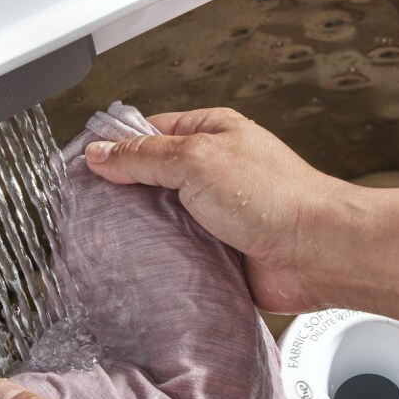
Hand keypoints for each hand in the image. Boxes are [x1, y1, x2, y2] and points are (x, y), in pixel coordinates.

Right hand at [83, 107, 353, 314]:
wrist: (315, 252)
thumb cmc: (275, 196)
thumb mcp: (196, 159)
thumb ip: (144, 156)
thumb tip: (101, 153)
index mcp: (211, 133)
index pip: (149, 132)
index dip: (115, 148)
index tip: (83, 166)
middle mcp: (214, 171)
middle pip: (151, 179)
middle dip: (123, 194)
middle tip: (89, 209)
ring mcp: (216, 213)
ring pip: (161, 220)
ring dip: (142, 231)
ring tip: (108, 241)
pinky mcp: (218, 252)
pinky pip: (177, 253)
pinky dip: (160, 260)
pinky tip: (139, 266)